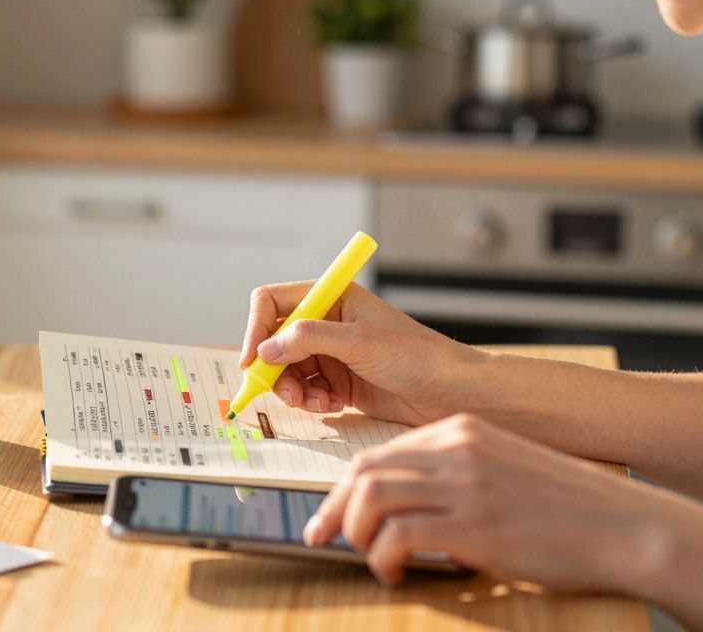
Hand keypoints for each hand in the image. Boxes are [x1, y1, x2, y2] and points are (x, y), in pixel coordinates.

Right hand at [239, 281, 483, 425]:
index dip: (256, 328)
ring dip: (293, 390)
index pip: (273, 302)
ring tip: (316, 403)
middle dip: (274, 368)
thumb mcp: (359, 342)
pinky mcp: (338, 381)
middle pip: (274, 341)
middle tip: (285, 393)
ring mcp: (332, 353)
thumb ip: (309, 339)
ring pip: (286, 370)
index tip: (251, 360)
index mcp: (333, 296)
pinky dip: (310, 401)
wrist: (451, 392)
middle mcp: (327, 322)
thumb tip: (265, 349)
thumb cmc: (417, 356)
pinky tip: (331, 406)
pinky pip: (305, 390)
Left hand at [304, 413, 685, 589]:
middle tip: (321, 538)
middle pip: (366, 470)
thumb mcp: (505, 471)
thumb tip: (407, 508)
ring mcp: (466, 483)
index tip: (330, 516)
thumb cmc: (568, 510)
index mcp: (463, 430)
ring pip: (372, 497)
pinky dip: (383, 557)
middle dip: (335, 508)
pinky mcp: (476, 523)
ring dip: (357, 534)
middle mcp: (458, 447)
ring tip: (371, 560)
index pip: (381, 452)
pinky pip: (399, 535)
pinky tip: (396, 572)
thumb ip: (457, 475)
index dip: (346, 487)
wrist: (626, 527)